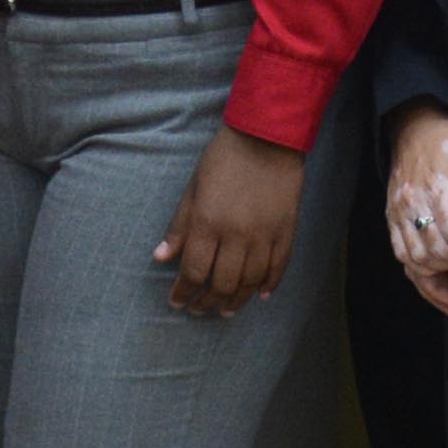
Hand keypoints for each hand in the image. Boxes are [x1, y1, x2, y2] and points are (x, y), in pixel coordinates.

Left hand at [153, 127, 312, 316]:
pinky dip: (269, 285)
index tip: (176, 302)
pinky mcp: (286, 231)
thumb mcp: (193, 188)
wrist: (267, 137)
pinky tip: (260, 295)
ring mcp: (264, 235)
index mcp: (208, 223)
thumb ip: (179, 226)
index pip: (193, 272)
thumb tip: (161, 258)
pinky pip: (278, 267)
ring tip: (224, 311)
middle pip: (221, 284)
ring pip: (250, 282)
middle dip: (206, 303)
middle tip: (198, 310)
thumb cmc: (223, 158)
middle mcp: (236, 235)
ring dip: (235, 301)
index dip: (183, 292)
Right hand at [379, 107, 447, 318]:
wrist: (411, 128)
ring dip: (437, 286)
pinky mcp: (392, 221)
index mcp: (434, 188)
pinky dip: (419, 279)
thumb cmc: (444, 139)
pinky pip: (402, 258)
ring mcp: (398, 215)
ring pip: (415, 262)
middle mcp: (411, 206)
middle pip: (435, 252)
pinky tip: (437, 291)